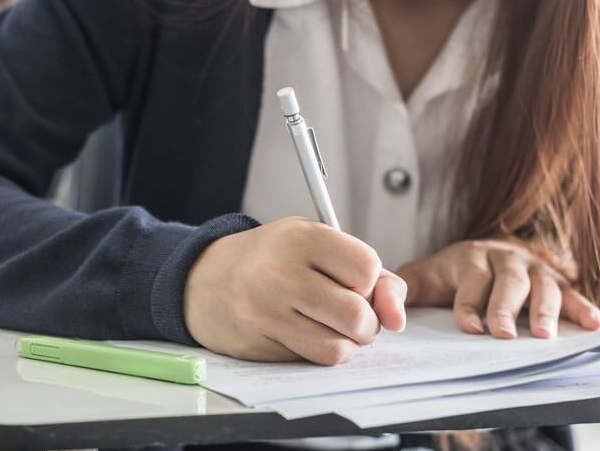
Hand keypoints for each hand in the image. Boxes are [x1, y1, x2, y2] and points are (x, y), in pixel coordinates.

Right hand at [184, 217, 406, 365]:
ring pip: (337, 347)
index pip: (367, 269)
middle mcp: (280, 272)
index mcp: (301, 238)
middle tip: (351, 315)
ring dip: (346, 344)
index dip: (370, 283)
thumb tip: (396, 316)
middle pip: (356, 315)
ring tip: (331, 327)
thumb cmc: (269, 259)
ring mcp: (265, 311)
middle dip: (366, 323)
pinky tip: (305, 334)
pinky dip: (319, 353)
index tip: (355, 282)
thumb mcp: (317, 244)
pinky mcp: (257, 343)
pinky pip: (310, 361)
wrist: (203, 279)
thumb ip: (371, 274)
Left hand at [398, 239, 599, 338]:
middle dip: (505, 308)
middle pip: (509, 281)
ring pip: (542, 286)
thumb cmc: (444, 277)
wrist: (474, 259)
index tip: (469, 327)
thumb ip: (400, 291)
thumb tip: (387, 313)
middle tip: (502, 334)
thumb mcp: (419, 280)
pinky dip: (583, 308)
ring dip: (545, 310)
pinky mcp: (556, 281)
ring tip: (544, 336)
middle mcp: (504, 258)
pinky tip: (593, 325)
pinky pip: (572, 293)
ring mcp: (533, 268)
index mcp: (469, 257)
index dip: (470, 302)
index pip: (472, 278)